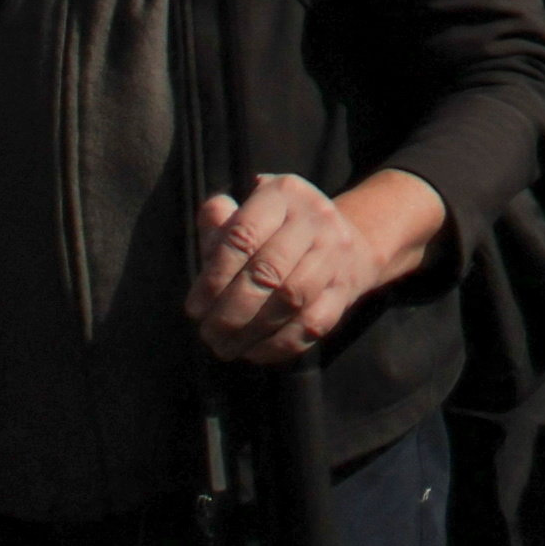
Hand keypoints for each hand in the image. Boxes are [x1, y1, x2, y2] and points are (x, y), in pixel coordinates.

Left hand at [188, 169, 443, 365]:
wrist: (349, 242)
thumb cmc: (280, 229)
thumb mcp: (251, 210)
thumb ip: (222, 219)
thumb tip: (211, 217)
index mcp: (284, 194)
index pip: (242, 236)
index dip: (213, 277)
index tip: (195, 308)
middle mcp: (316, 220)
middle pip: (266, 272)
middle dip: (230, 311)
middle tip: (208, 333)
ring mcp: (335, 255)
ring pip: (290, 300)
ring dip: (251, 332)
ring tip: (226, 346)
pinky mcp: (345, 290)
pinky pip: (311, 325)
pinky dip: (278, 345)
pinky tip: (254, 352)